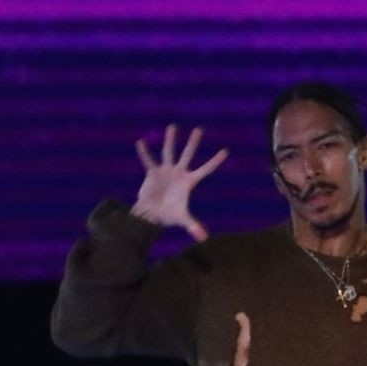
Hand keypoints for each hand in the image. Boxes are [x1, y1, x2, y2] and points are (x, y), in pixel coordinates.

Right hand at [130, 124, 228, 241]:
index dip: (215, 161)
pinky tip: (141, 143)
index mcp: (188, 182)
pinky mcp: (152, 173)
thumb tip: (204, 239)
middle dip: (193, 143)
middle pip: (188, 155)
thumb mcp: (182, 219)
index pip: (205, 169)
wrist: (150, 215)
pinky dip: (144, 153)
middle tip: (199, 129)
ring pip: (169, 152)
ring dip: (170, 140)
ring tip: (173, 127)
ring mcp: (166, 171)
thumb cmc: (167, 216)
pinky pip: (148, 161)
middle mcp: (178, 173)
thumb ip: (193, 226)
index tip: (225, 151)